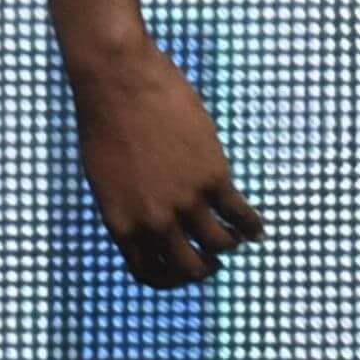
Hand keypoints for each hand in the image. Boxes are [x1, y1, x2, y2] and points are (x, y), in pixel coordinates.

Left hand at [67, 39, 264, 288]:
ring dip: (231, 243)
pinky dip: (252, 226)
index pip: (148, 273)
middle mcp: (151, 219)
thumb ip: (127, 206)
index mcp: (119, 221)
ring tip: (235, 235)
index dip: (170, 278)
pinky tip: (255, 225)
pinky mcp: (211, 178)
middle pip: (189, 268)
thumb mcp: (104, 176)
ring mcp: (183, 201)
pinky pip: (240, 216)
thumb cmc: (105, 120)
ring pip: (220, 245)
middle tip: (214, 258)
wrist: (118, 80)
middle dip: (205, 268)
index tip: (183, 269)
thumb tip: (151, 226)